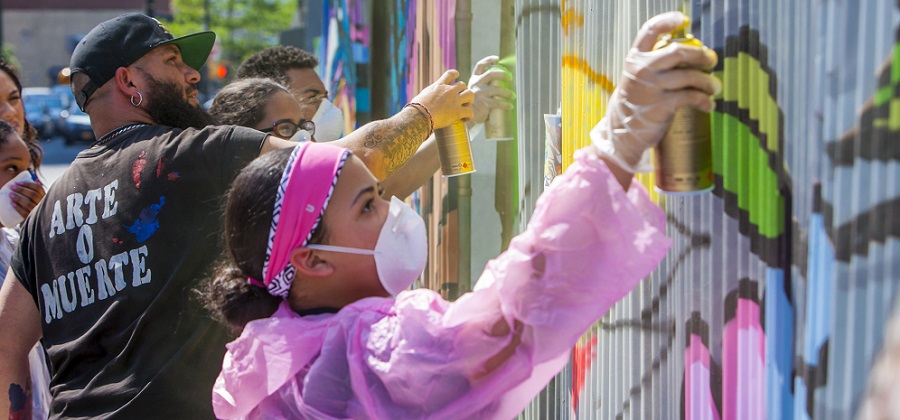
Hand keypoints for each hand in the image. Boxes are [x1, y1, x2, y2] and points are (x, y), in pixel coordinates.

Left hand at [10, 180, 44, 217]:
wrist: (38, 222)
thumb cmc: (37, 207)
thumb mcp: (40, 198)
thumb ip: (38, 190)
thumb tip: (37, 179)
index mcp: (45, 197)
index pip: (38, 188)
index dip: (28, 184)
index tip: (18, 182)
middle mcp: (43, 204)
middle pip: (33, 195)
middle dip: (21, 190)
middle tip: (12, 187)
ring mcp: (38, 211)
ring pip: (28, 204)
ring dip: (19, 198)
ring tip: (10, 195)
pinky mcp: (32, 219)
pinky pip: (24, 212)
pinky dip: (18, 207)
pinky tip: (12, 204)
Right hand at [410, 70, 474, 128]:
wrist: (419, 116)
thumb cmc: (416, 108)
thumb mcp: (422, 96)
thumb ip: (428, 95)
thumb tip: (425, 100)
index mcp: (439, 85)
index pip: (450, 74)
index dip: (455, 74)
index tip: (458, 75)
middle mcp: (448, 91)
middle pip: (463, 85)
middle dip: (463, 91)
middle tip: (461, 100)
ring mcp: (454, 100)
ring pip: (470, 95)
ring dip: (469, 101)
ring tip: (465, 107)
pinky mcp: (457, 112)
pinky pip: (470, 112)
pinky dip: (469, 116)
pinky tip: (465, 119)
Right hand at [467, 56, 514, 124]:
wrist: (466, 118)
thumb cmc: (474, 104)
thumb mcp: (475, 91)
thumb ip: (483, 85)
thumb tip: (500, 81)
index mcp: (474, 79)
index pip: (480, 66)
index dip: (488, 60)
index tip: (497, 58)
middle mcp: (476, 84)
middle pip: (491, 74)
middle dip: (503, 75)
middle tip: (510, 78)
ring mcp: (479, 94)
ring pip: (497, 90)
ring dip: (508, 93)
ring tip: (513, 96)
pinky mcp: (483, 103)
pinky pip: (498, 102)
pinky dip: (506, 104)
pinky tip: (510, 106)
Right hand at [591, 11, 720, 172]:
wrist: (622, 131)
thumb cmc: (636, 101)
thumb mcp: (637, 77)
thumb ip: (655, 64)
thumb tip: (690, 53)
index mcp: (635, 59)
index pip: (649, 31)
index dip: (667, 21)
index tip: (683, 20)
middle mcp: (642, 70)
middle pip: (678, 52)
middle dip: (700, 55)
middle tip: (712, 60)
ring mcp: (651, 87)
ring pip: (690, 76)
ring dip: (708, 82)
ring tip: (715, 87)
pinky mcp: (661, 105)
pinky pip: (691, 97)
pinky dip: (704, 100)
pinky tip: (709, 105)